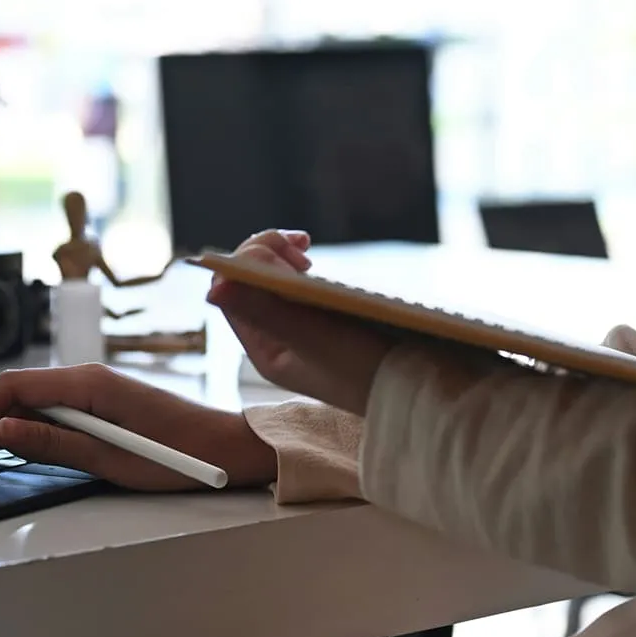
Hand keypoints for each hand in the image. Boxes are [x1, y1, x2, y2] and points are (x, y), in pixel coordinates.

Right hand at [0, 364, 277, 491]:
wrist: (228, 449)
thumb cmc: (181, 457)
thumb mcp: (112, 460)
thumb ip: (55, 444)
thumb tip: (3, 432)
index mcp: (88, 384)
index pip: (12, 390)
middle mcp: (87, 378)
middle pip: (14, 394)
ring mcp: (93, 389)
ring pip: (28, 402)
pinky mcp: (101, 403)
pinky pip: (50, 409)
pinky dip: (23, 428)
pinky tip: (9, 449)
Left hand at [207, 230, 396, 414]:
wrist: (421, 388)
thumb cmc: (368, 370)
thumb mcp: (313, 338)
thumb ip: (265, 309)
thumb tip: (214, 288)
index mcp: (264, 350)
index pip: (231, 293)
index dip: (247, 260)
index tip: (283, 250)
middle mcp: (275, 342)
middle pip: (247, 282)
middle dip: (265, 254)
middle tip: (302, 249)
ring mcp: (299, 330)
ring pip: (270, 279)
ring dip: (281, 258)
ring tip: (305, 255)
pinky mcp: (323, 321)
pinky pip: (295, 286)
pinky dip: (299, 270)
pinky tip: (313, 267)